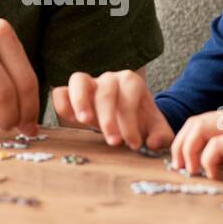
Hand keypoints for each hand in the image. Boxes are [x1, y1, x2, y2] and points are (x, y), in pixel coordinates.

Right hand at [51, 69, 174, 150]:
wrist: (128, 117)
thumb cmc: (142, 123)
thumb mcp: (157, 129)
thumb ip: (161, 136)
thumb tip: (152, 143)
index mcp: (132, 82)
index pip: (129, 99)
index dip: (131, 123)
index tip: (134, 145)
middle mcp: (109, 78)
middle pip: (106, 92)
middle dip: (109, 118)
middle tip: (114, 142)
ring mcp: (89, 83)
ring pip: (79, 80)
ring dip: (80, 101)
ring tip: (84, 122)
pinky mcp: (71, 94)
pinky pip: (61, 92)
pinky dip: (62, 104)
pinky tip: (70, 121)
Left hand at [169, 105, 222, 182]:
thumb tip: (202, 162)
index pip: (198, 122)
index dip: (184, 141)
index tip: (181, 162)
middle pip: (193, 123)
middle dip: (180, 146)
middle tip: (179, 168)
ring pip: (199, 130)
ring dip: (188, 152)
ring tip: (192, 172)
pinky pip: (215, 146)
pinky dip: (207, 160)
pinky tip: (213, 174)